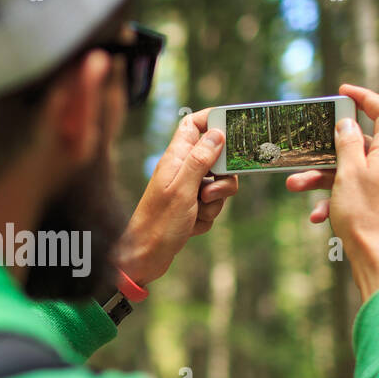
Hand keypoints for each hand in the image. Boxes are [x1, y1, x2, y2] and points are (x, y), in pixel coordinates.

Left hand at [115, 108, 238, 286]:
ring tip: (197, 212)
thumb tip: (217, 133)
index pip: (194, 124)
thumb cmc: (159, 224)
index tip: (232, 128)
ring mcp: (187, 189)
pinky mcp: (191, 207)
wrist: (146, 257)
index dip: (212, 120)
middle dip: (222, 177)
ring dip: (214, 202)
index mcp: (175, 158)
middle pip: (216, 158)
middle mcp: (181, 169)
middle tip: (209, 192)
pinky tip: (192, 226)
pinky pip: (212, 205)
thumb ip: (200, 160)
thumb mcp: (183, 190)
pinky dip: (207, 217)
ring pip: (218, 185)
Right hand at [285, 84, 378, 302]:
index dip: (366, 97)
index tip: (342, 92)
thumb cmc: (365, 217)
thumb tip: (348, 123)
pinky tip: (317, 217)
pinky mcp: (378, 208)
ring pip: (350, 173)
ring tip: (294, 187)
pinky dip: (333, 201)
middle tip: (302, 152)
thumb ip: (348, 143)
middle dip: (325, 151)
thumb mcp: (349, 173)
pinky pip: (352, 195)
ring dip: (321, 179)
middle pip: (359, 146)